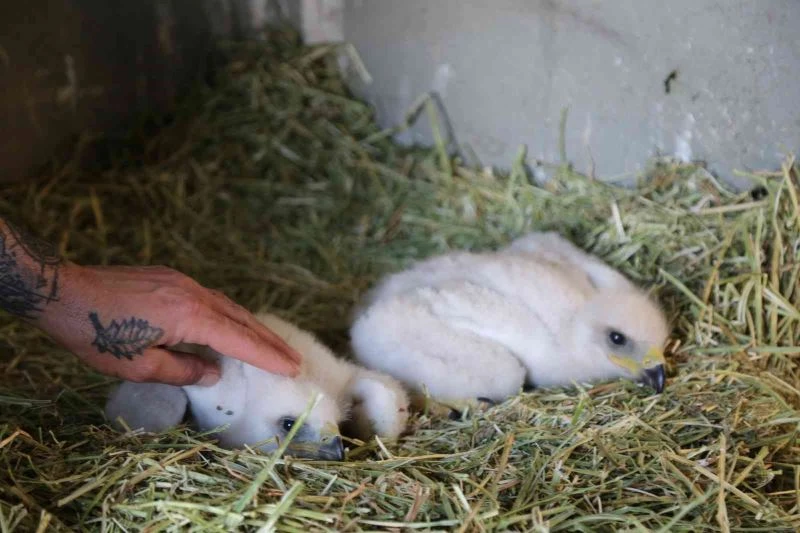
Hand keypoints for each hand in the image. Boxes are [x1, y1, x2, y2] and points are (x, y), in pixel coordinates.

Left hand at [35, 263, 302, 385]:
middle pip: (242, 320)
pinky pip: (212, 299)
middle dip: (270, 341)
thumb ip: (181, 370)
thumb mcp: (138, 365)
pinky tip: (233, 326)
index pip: (239, 340)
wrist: (64, 290)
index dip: (267, 356)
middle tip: (294, 358)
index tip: (292, 368)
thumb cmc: (96, 334)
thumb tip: (211, 372)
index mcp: (190, 317)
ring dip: (252, 327)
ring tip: (271, 346)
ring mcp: (184, 282)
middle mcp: (195, 295)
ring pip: (229, 307)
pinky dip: (231, 316)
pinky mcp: (172, 279)